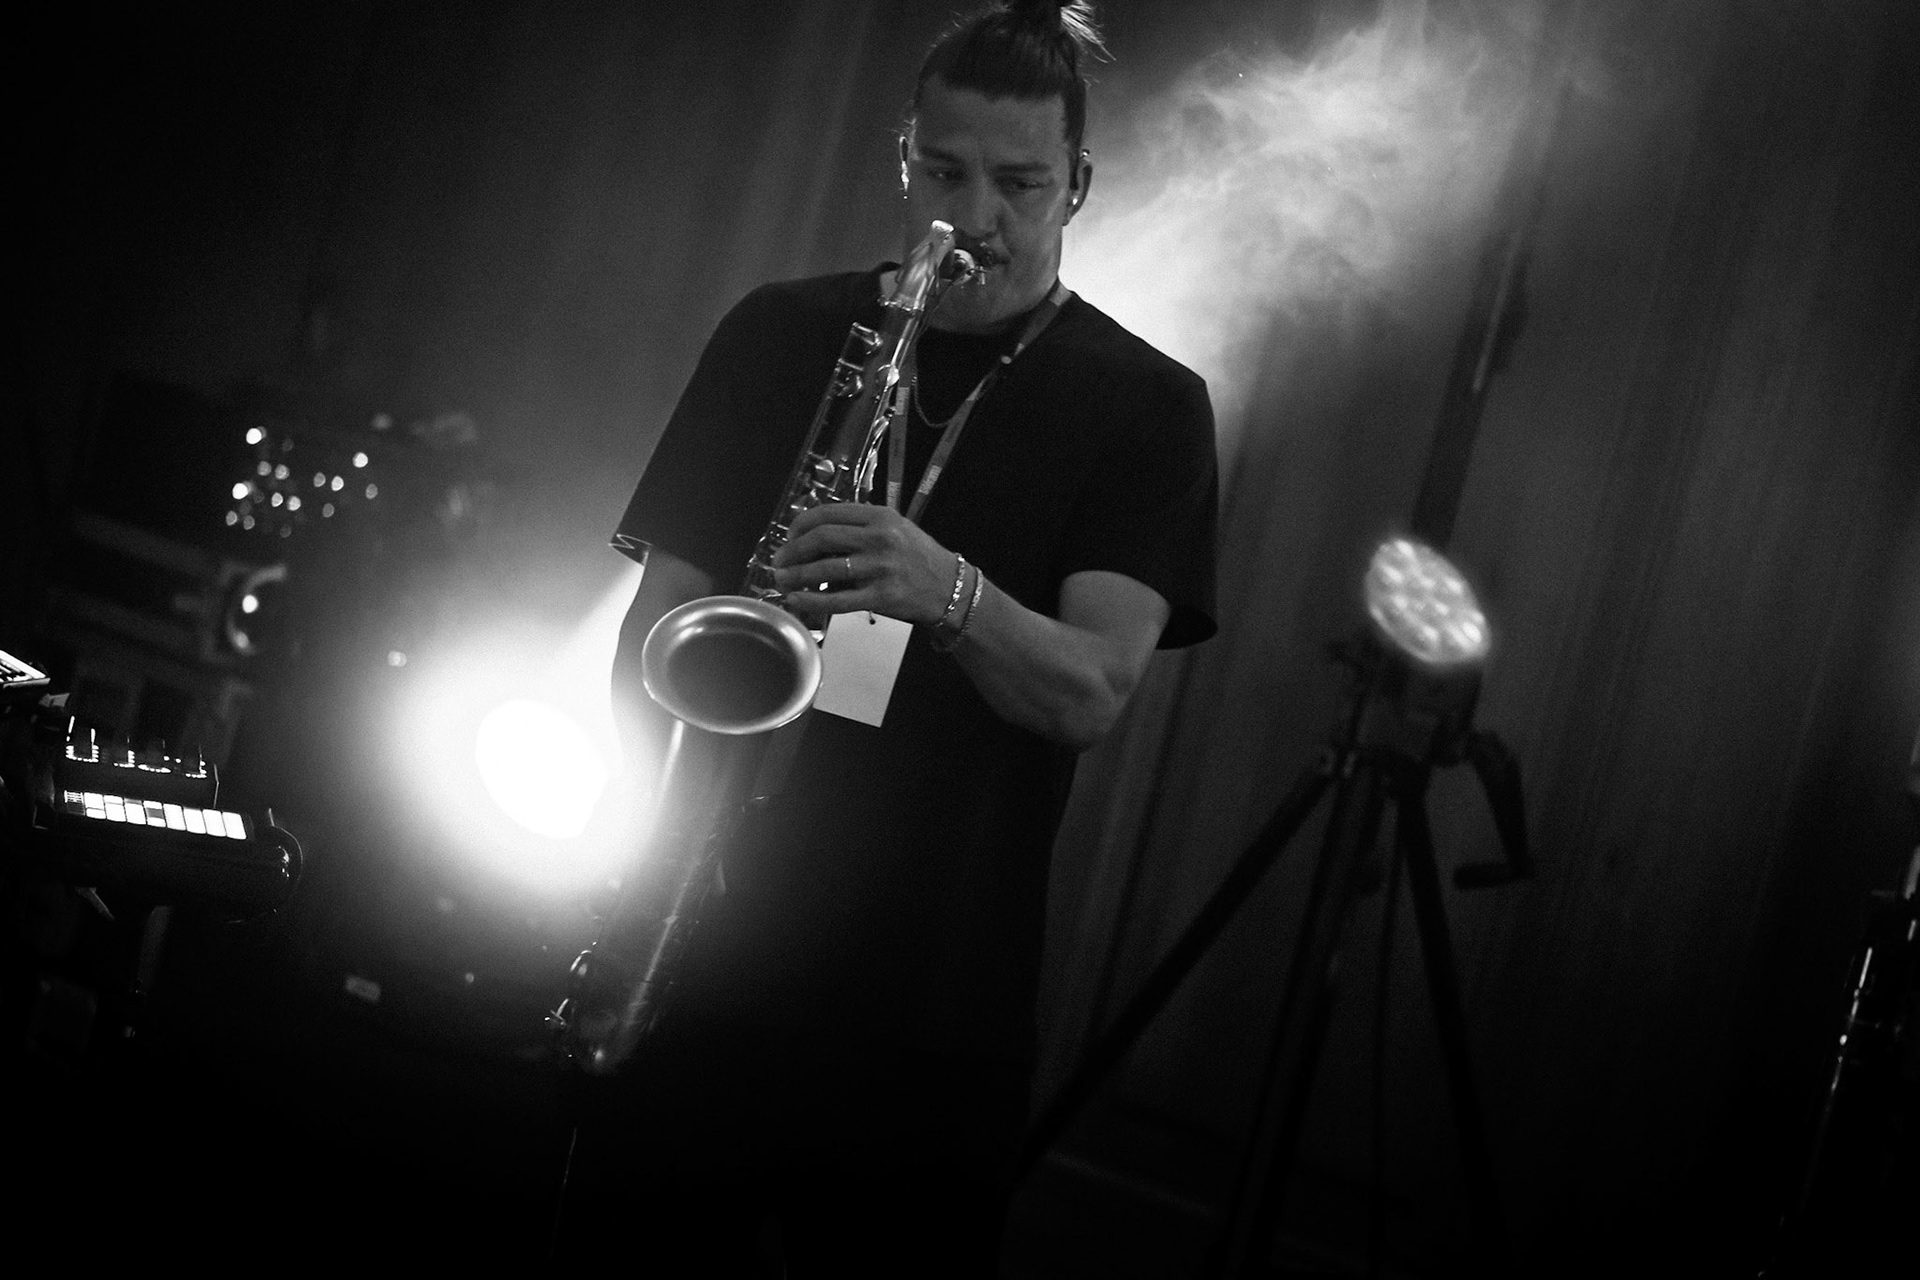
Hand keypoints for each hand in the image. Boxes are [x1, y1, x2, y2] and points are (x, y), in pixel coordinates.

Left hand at [771, 503, 958, 625]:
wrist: (948, 587)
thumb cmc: (917, 557)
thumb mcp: (894, 528)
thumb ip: (860, 527)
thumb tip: (815, 535)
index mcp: (879, 516)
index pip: (828, 514)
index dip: (800, 525)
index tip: (789, 536)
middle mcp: (879, 539)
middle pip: (821, 538)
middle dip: (792, 550)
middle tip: (779, 561)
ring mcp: (880, 568)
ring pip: (825, 569)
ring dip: (796, 575)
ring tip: (782, 580)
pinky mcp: (881, 596)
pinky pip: (838, 600)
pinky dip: (812, 600)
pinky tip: (796, 600)